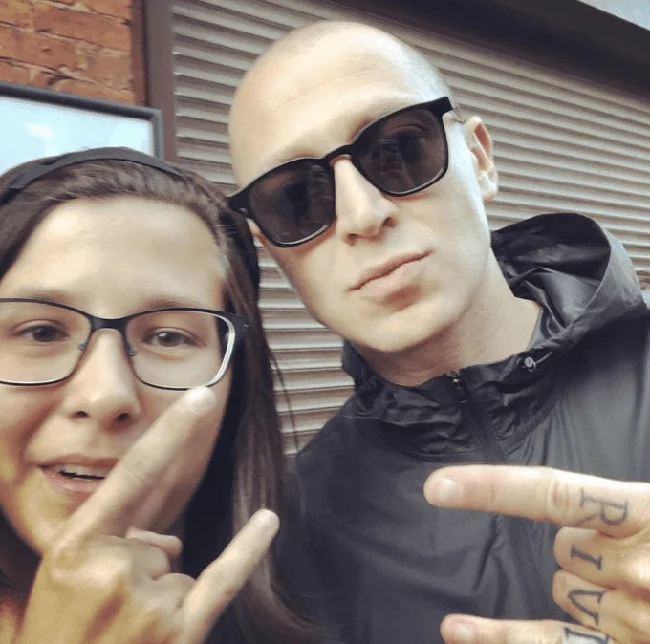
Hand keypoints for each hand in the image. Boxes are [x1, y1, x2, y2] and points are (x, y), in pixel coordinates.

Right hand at [16, 387, 278, 643]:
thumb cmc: (58, 633)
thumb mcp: (63, 575)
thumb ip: (112, 539)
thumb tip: (167, 540)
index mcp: (77, 547)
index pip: (134, 474)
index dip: (170, 432)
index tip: (201, 397)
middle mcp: (114, 573)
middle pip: (159, 541)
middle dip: (140, 569)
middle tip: (103, 613)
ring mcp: (149, 607)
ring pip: (178, 570)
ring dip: (159, 596)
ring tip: (120, 633)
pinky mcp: (180, 636)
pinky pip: (224, 579)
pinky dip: (247, 551)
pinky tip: (267, 520)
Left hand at [423, 465, 649, 643]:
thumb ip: (626, 508)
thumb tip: (575, 515)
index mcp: (646, 513)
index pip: (552, 494)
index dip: (492, 488)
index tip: (438, 486)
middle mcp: (638, 568)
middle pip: (564, 546)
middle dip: (585, 547)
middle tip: (634, 554)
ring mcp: (635, 620)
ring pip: (564, 590)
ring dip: (588, 588)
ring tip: (643, 592)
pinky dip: (503, 637)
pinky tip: (458, 630)